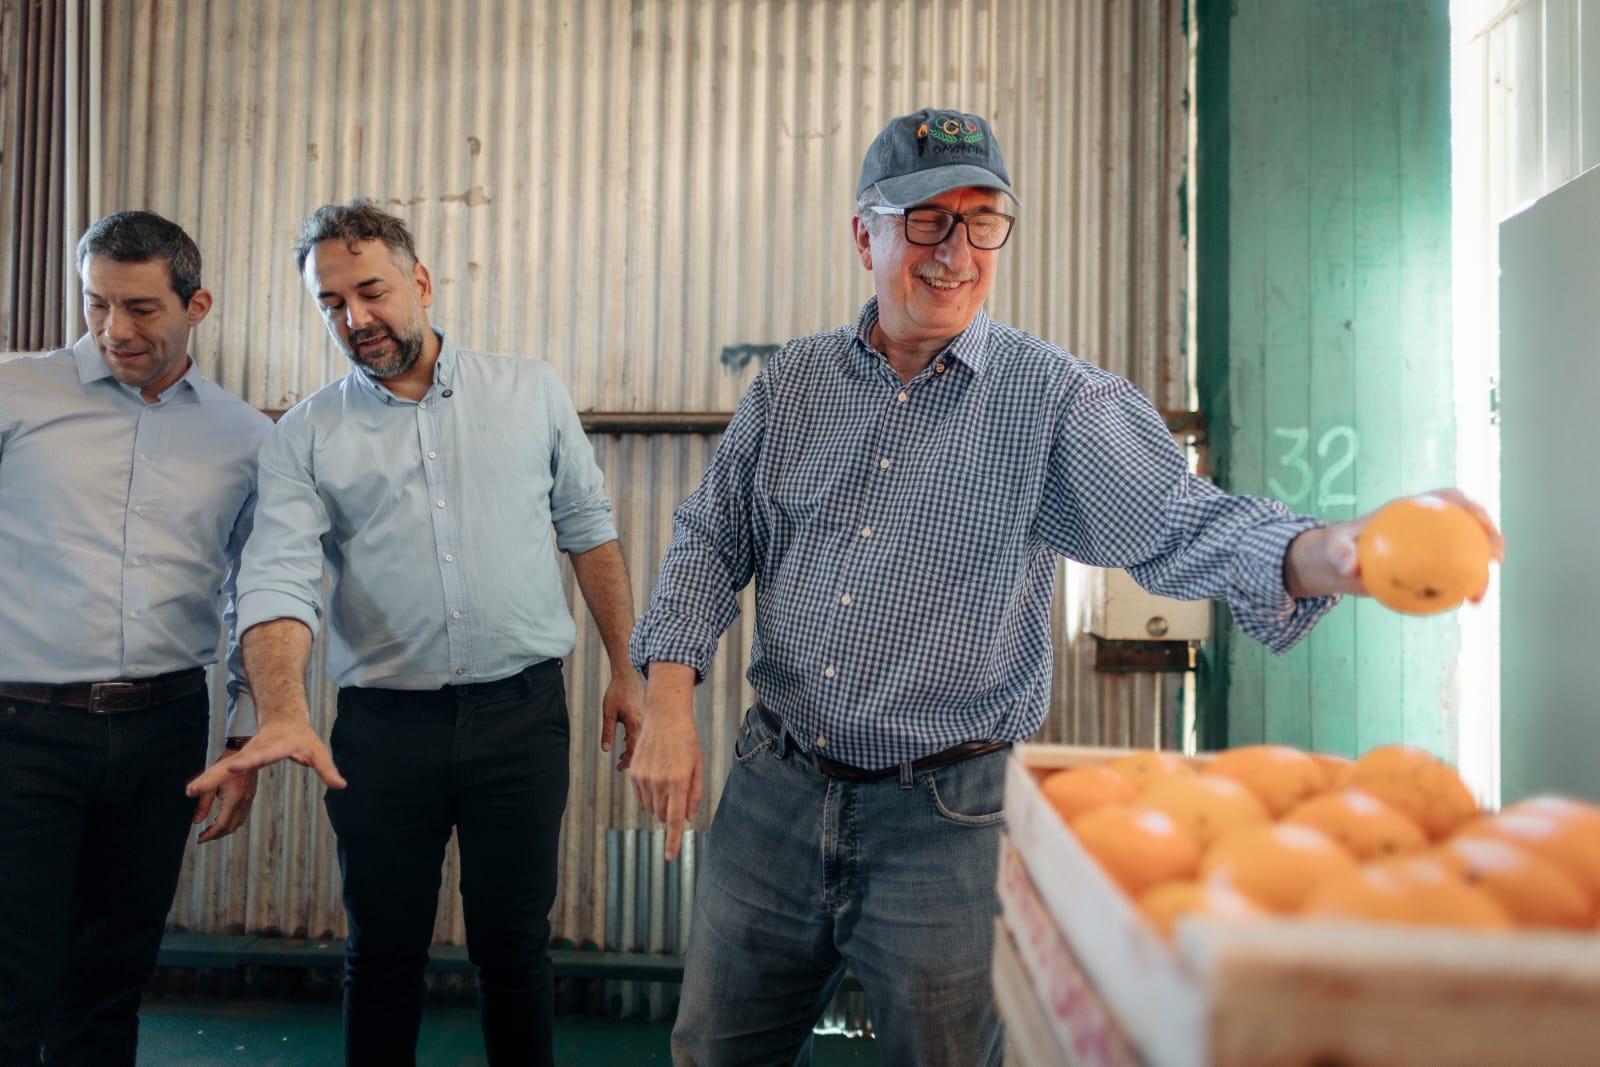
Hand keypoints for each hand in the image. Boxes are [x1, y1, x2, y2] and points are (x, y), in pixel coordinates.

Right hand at [185, 717, 345, 795]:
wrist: (285, 718)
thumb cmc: (302, 737)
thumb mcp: (317, 751)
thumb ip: (327, 769)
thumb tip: (342, 785)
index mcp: (272, 748)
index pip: (259, 756)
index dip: (247, 762)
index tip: (233, 766)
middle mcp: (254, 752)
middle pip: (233, 765)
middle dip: (214, 776)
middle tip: (195, 788)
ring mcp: (243, 756)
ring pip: (221, 769)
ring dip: (206, 780)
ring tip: (188, 792)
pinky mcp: (238, 761)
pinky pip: (220, 772)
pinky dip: (207, 780)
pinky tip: (192, 792)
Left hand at [192, 760, 259, 842]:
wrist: (242, 749)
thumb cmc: (225, 764)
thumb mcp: (210, 783)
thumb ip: (202, 804)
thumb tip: (196, 821)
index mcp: (233, 799)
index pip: (221, 825)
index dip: (209, 835)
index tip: (200, 839)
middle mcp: (243, 802)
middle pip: (231, 828)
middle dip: (216, 835)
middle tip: (203, 836)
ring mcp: (249, 799)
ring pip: (238, 823)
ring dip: (224, 830)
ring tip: (211, 830)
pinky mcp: (250, 796)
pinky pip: (242, 816)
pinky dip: (231, 822)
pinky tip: (222, 818)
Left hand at [601, 669, 644, 770]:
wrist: (628, 675)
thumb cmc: (617, 692)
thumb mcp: (608, 712)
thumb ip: (607, 732)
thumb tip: (606, 750)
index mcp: (634, 724)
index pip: (632, 749)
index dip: (626, 761)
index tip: (618, 768)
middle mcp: (643, 723)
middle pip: (639, 747)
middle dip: (630, 759)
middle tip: (620, 766)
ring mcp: (646, 718)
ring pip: (642, 740)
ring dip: (633, 749)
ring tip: (621, 755)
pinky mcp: (646, 714)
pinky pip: (643, 732)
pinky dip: (635, 739)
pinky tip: (626, 740)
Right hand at [628, 665, 703, 860]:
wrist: (665, 716)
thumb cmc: (687, 741)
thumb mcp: (698, 766)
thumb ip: (695, 795)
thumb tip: (687, 820)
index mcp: (679, 781)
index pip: (674, 819)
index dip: (672, 840)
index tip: (669, 857)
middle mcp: (660, 781)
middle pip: (663, 815)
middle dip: (671, 812)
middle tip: (678, 789)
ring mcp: (644, 777)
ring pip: (651, 808)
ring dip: (660, 802)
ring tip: (668, 776)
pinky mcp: (634, 773)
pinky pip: (641, 797)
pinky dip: (649, 794)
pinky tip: (657, 774)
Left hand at [1286, 488, 1504, 599]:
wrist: (1334, 565)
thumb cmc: (1336, 548)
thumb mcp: (1333, 547)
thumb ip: (1341, 553)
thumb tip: (1351, 567)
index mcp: (1411, 510)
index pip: (1448, 499)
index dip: (1471, 506)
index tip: (1482, 523)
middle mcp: (1427, 526)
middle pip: (1468, 526)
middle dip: (1491, 538)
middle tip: (1494, 561)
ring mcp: (1431, 549)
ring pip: (1465, 556)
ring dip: (1481, 573)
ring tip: (1479, 596)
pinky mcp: (1429, 569)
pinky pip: (1450, 579)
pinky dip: (1461, 589)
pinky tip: (1463, 605)